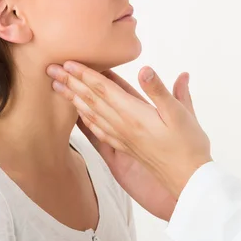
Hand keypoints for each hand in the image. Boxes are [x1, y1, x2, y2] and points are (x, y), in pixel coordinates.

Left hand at [46, 62, 211, 198]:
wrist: (189, 179)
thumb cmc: (188, 145)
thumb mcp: (181, 113)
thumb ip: (160, 91)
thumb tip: (145, 70)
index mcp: (134, 115)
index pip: (103, 89)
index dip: (85, 74)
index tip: (68, 62)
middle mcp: (123, 125)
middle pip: (91, 99)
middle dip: (70, 82)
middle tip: (51, 69)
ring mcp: (122, 137)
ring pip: (91, 113)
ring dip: (73, 98)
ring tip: (57, 87)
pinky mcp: (124, 146)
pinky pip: (98, 130)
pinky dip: (85, 118)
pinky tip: (79, 114)